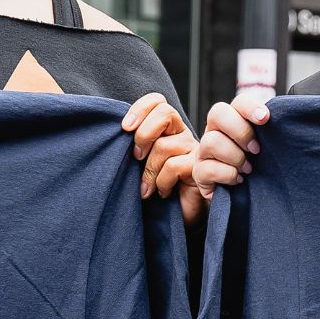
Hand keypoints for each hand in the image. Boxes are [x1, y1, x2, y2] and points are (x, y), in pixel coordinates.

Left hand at [121, 93, 205, 224]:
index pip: (157, 101)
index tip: (124, 128)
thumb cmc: (154, 189)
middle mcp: (181, 134)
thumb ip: (134, 146)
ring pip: (165, 145)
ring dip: (149, 171)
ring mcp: (193, 149)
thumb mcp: (140, 164)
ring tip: (147, 189)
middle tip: (135, 157)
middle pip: (164, 112)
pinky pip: (174, 166)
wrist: (177, 218)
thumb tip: (119, 133)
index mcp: (166, 128)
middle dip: (143, 134)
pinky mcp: (200, 167)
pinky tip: (163, 193)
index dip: (140, 109)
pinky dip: (162, 183)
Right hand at [193, 92, 272, 195]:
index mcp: (233, 119)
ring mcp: (204, 151)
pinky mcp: (199, 172)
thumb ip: (270, 131)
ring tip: (248, 169)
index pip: (238, 102)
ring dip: (236, 157)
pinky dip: (228, 174)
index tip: (265, 118)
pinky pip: (209, 168)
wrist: (241, 195)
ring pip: (212, 142)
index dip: (250, 107)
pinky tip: (238, 179)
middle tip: (256, 150)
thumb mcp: (265, 146)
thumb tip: (284, 119)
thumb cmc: (255, 166)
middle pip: (217, 113)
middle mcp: (215, 130)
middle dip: (241, 132)